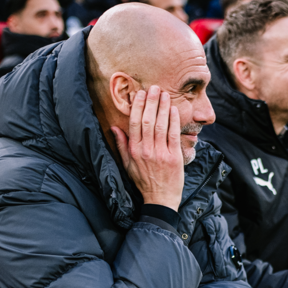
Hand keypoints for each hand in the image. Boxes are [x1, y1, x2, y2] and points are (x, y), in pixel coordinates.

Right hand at [110, 86, 184, 208]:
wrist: (160, 199)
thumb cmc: (143, 181)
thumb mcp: (127, 164)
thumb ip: (121, 145)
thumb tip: (113, 127)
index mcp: (134, 150)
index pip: (135, 123)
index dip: (138, 106)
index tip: (140, 94)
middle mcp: (146, 150)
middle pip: (148, 121)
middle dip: (151, 102)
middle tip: (154, 88)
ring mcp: (160, 154)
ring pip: (161, 125)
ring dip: (163, 107)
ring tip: (164, 94)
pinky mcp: (174, 158)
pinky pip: (173, 135)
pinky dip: (173, 121)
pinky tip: (174, 109)